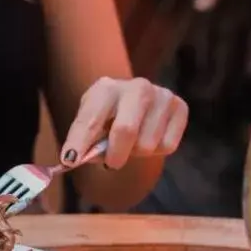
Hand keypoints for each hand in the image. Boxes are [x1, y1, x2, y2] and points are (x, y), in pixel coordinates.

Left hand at [61, 77, 187, 169]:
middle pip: (126, 131)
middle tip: (111, 163)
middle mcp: (137, 86)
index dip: (79, 141)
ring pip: (148, 145)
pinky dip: (156, 151)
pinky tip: (150, 137)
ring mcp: (162, 95)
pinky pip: (167, 146)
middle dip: (115, 155)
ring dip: (137, 153)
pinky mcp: (181, 107)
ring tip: (132, 143)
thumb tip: (73, 160)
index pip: (90, 118)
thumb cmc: (108, 115)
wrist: (138, 101)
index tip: (69, 160)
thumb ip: (84, 139)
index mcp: (106, 88)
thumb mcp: (91, 121)